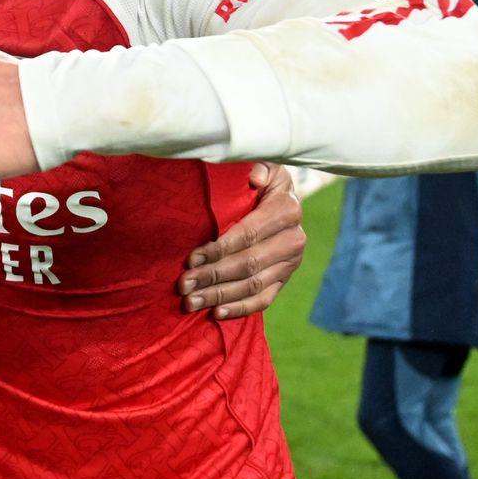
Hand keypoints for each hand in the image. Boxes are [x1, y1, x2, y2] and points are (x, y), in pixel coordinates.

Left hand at [180, 164, 305, 317]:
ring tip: (190, 302)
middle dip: (213, 276)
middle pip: (248, 264)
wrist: (277, 200)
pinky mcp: (284, 280)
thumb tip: (253, 177)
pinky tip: (216, 314)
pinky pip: (264, 300)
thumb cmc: (256, 181)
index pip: (248, 234)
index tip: (191, 259)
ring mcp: (291, 263)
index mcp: (286, 209)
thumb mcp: (259, 164)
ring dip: (220, 296)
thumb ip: (256, 167)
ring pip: (253, 285)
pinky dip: (240, 309)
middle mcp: (294, 238)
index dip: (218, 249)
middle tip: (183, 286)